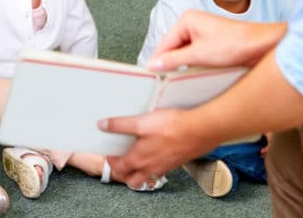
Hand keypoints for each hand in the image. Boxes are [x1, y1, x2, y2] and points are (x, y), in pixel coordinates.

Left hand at [99, 108, 216, 188]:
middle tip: (121, 160)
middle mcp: (150, 167)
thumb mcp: (141, 123)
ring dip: (139, 171)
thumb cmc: (172, 127)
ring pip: (147, 177)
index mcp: (139, 159)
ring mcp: (164, 167)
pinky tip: (156, 152)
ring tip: (137, 157)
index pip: (119, 168)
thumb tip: (102, 124)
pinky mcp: (174, 163)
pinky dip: (153, 166)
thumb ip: (120, 125)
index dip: (111, 161)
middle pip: (132, 180)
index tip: (109, 152)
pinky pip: (159, 170)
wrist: (200, 130)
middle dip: (124, 173)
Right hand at [148, 10, 284, 71]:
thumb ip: (173, 60)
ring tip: (178, 82)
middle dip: (170, 66)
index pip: (164, 44)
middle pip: (172, 50)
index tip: (150, 78)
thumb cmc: (236, 43)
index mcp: (187, 20)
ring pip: (183, 55)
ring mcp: (202, 35)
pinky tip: (192, 78)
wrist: (263, 46)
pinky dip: (192, 68)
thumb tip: (153, 65)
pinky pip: (194, 58)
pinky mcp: (211, 45)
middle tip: (163, 84)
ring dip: (182, 68)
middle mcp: (193, 25)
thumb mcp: (199, 55)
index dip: (157, 62)